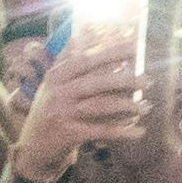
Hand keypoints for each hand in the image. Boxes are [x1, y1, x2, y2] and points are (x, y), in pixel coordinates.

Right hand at [12, 34, 146, 177]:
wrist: (33, 148)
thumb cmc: (51, 112)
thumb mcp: (54, 86)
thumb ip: (69, 63)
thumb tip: (87, 34)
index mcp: (55, 75)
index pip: (86, 59)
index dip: (110, 52)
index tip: (133, 47)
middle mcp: (57, 92)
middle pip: (96, 81)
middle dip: (125, 80)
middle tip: (148, 80)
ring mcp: (62, 113)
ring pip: (101, 105)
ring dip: (127, 106)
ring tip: (146, 107)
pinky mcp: (68, 133)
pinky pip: (101, 130)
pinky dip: (122, 132)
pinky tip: (139, 131)